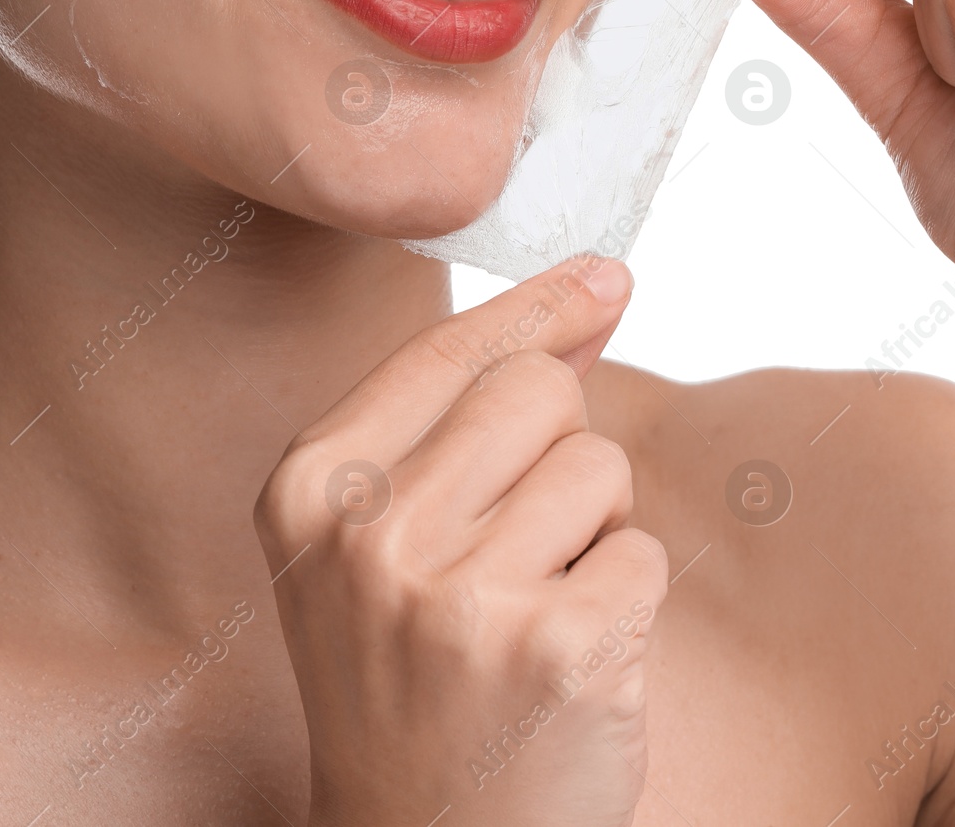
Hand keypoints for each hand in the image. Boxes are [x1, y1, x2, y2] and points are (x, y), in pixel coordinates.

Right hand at [254, 256, 667, 826]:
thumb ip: (467, 410)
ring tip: (532, 612)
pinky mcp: (559, 648)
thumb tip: (594, 293)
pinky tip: (565, 665)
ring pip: (600, 468)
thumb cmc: (410, 676)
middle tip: (517, 546)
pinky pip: (643, 555)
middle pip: (541, 389)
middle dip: (558, 452)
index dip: (539, 307)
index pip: (450, 349)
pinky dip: (624, 604)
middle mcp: (371, 532)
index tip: (604, 277)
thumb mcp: (382, 537)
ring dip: (592, 534)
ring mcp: (462, 594)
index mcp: (310, 488)